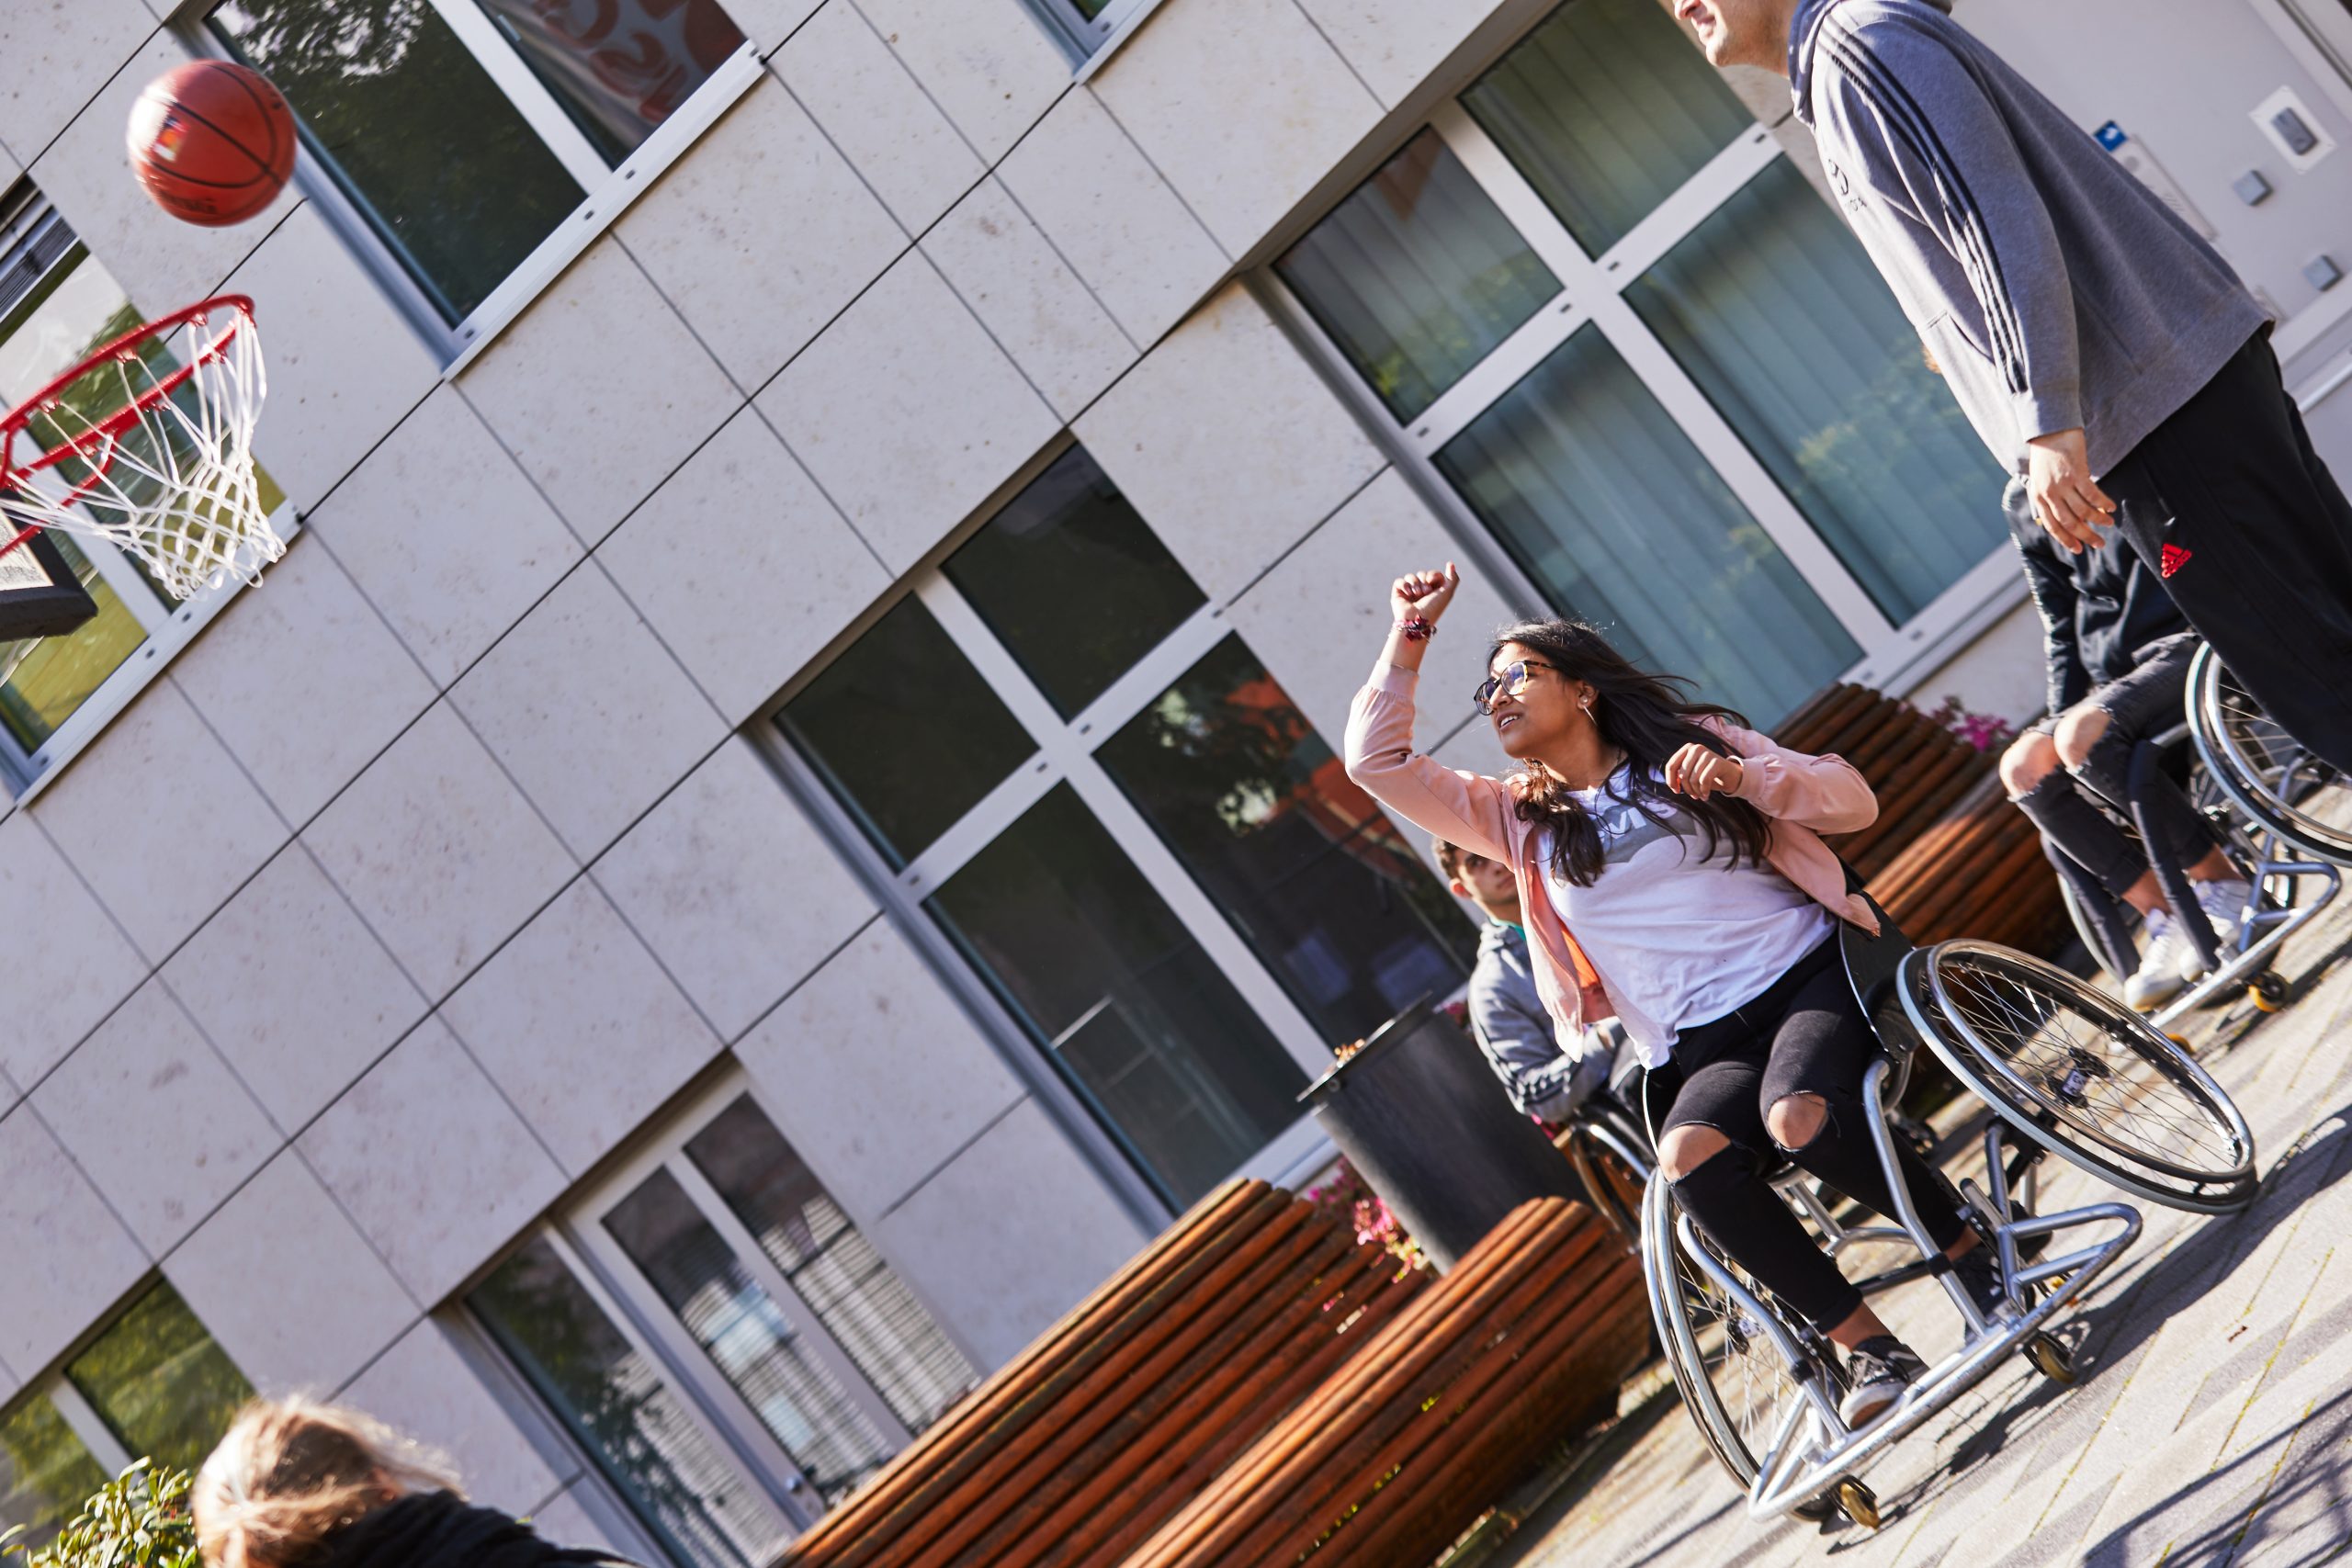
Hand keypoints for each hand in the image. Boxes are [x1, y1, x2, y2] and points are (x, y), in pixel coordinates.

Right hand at [1391, 563, 1459, 625]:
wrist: (1416, 621)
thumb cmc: (1433, 608)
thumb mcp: (1448, 593)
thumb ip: (1453, 578)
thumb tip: (1450, 564)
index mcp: (1434, 592)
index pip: (1433, 574)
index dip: (1433, 575)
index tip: (1432, 581)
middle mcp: (1422, 592)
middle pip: (1422, 574)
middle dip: (1424, 580)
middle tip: (1425, 592)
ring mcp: (1409, 593)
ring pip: (1411, 577)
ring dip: (1415, 584)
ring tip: (1416, 594)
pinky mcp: (1398, 594)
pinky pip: (1399, 581)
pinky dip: (1404, 585)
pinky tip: (1408, 594)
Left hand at [1664, 743, 1743, 799]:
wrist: (1730, 775)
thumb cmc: (1707, 775)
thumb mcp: (1691, 774)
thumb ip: (1680, 776)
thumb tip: (1672, 785)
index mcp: (1687, 749)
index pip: (1671, 766)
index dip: (1671, 781)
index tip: (1676, 791)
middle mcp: (1696, 748)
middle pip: (1682, 774)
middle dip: (1687, 789)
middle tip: (1694, 796)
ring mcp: (1707, 753)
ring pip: (1693, 779)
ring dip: (1696, 792)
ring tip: (1700, 796)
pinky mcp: (1717, 761)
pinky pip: (1704, 780)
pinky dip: (1704, 791)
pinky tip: (1706, 795)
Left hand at [2026, 429, 2115, 553]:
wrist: (2050, 431)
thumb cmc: (2047, 456)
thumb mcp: (2041, 480)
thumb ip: (2051, 499)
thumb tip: (2070, 518)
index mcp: (2038, 497)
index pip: (2052, 526)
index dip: (2066, 539)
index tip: (2079, 549)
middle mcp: (2048, 493)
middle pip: (2069, 522)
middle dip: (2086, 536)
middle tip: (2099, 544)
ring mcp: (2062, 484)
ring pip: (2082, 511)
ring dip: (2098, 520)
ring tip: (2109, 523)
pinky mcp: (2076, 473)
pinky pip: (2092, 494)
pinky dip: (2103, 503)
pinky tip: (2111, 507)